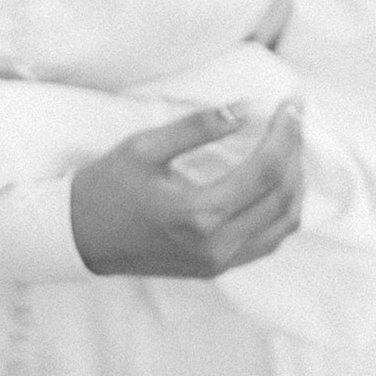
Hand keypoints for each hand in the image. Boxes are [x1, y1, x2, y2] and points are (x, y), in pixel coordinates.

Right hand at [69, 99, 304, 278]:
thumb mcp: (144, 147)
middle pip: (281, 197)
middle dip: (295, 153)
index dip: (284, 136)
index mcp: (198, 215)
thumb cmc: (106, 188)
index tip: (288, 107)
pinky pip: (269, 240)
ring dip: (294, 182)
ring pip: (283, 224)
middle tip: (293, 118)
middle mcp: (216, 246)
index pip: (264, 172)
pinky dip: (283, 209)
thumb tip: (242, 111)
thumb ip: (195, 128)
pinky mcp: (218, 268)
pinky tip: (277, 180)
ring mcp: (220, 263)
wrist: (80, 238)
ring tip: (289, 145)